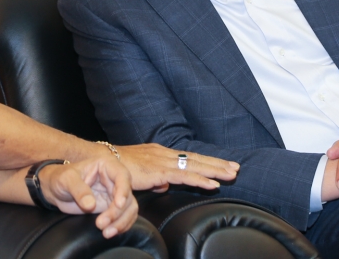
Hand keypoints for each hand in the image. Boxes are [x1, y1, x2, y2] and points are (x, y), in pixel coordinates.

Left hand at [39, 157, 137, 237]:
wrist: (55, 190)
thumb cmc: (61, 178)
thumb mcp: (66, 180)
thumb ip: (79, 190)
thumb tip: (91, 205)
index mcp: (106, 166)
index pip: (122, 176)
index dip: (124, 190)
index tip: (118, 204)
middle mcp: (114, 179)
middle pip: (128, 196)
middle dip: (118, 212)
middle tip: (102, 224)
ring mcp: (114, 194)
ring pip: (129, 208)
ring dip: (121, 222)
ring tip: (106, 233)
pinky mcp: (111, 207)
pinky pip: (124, 217)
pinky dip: (120, 226)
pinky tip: (110, 232)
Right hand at [114, 144, 238, 191]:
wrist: (102, 161)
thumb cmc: (118, 168)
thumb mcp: (141, 174)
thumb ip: (155, 178)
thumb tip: (166, 185)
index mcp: (161, 154)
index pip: (189, 157)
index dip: (207, 161)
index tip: (223, 164)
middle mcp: (165, 154)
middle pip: (196, 158)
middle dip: (217, 163)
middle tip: (236, 167)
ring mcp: (163, 161)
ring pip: (195, 165)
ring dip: (215, 170)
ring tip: (231, 174)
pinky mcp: (159, 171)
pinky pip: (184, 176)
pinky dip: (201, 179)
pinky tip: (213, 184)